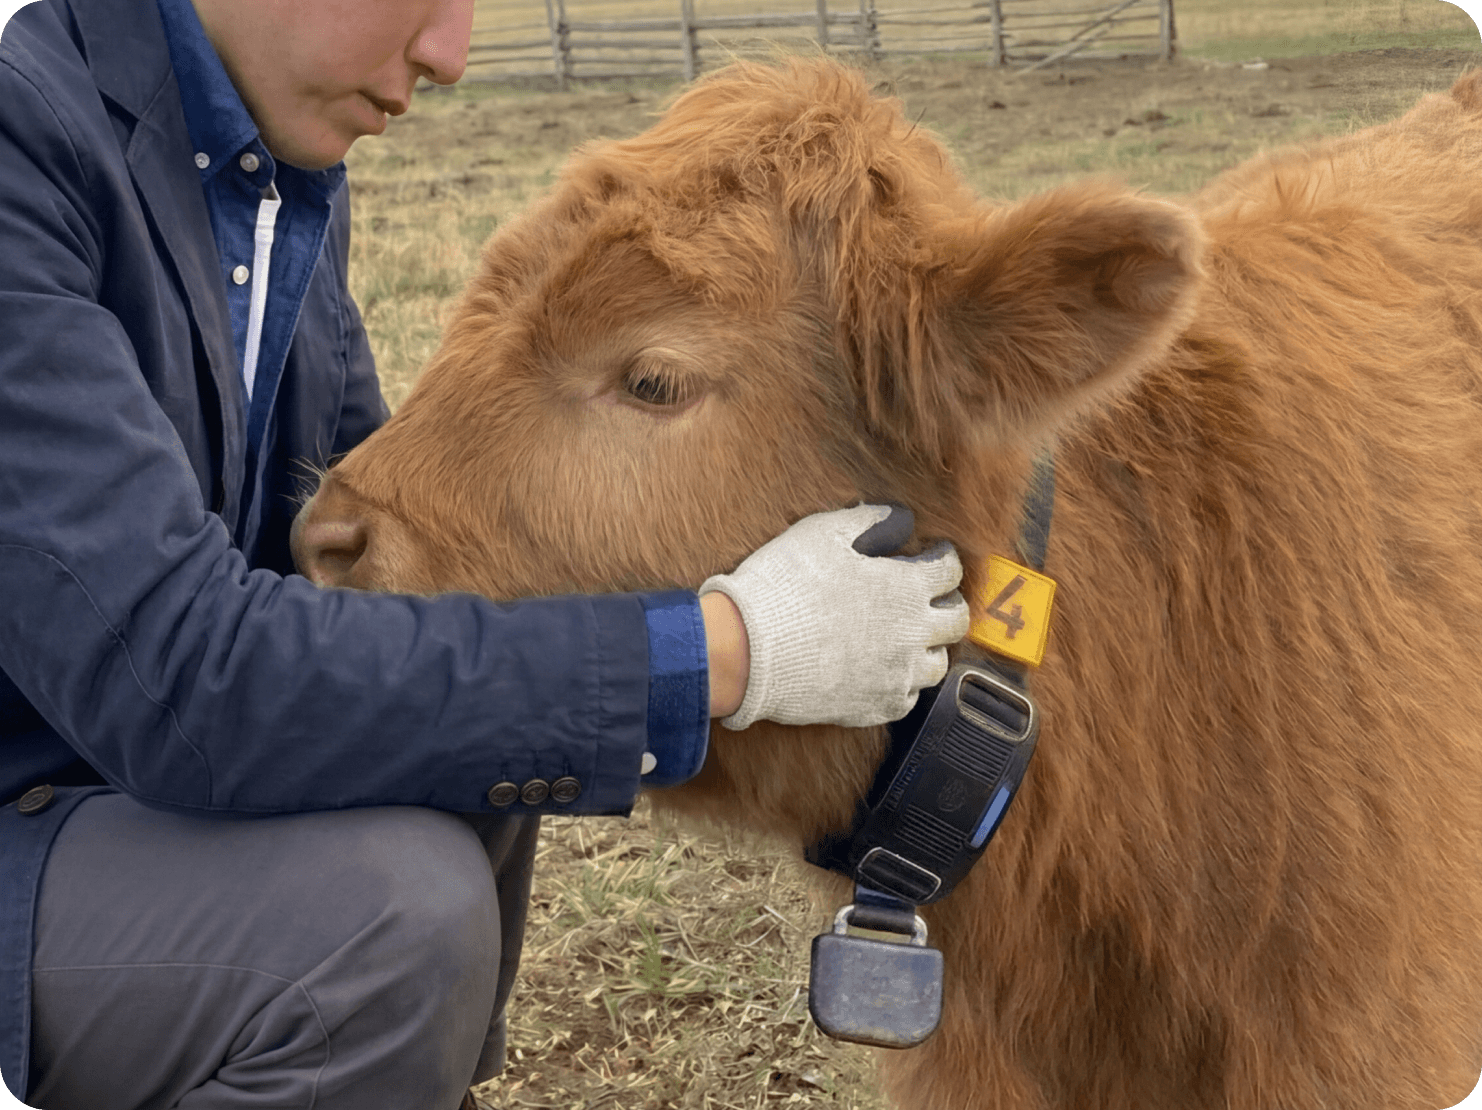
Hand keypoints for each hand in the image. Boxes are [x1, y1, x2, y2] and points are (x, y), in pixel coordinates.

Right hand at [699, 503, 968, 729]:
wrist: (749, 649)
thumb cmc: (785, 584)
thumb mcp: (824, 532)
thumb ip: (871, 520)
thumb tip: (902, 519)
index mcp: (907, 586)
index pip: (950, 569)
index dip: (942, 558)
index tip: (932, 555)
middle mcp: (914, 633)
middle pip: (957, 620)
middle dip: (946, 603)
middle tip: (928, 598)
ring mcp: (898, 674)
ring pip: (938, 664)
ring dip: (927, 647)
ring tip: (906, 639)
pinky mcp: (878, 707)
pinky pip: (908, 697)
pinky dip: (901, 682)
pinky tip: (881, 670)